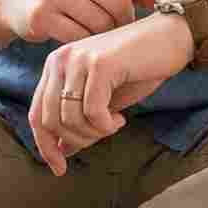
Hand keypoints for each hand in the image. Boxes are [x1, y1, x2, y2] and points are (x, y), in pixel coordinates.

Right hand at [0, 0, 184, 44]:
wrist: (15, 1)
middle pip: (118, 1)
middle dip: (126, 19)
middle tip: (123, 28)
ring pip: (101, 23)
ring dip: (107, 34)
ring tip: (101, 34)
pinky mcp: (41, 16)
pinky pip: (81, 37)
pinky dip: (88, 43)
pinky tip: (85, 41)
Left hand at [29, 12, 193, 175]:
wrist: (171, 38)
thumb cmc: (139, 70)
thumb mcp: (104, 102)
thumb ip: (79, 122)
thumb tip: (60, 152)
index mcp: (56, 66)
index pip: (36, 114)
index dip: (45, 146)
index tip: (60, 168)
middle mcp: (60, 60)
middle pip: (49, 120)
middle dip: (77, 140)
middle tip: (103, 136)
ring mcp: (78, 59)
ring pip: (69, 118)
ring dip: (94, 133)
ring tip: (114, 124)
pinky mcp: (99, 63)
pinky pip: (92, 111)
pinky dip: (106, 125)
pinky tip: (120, 118)